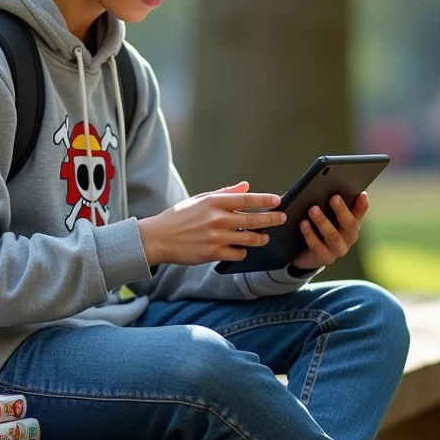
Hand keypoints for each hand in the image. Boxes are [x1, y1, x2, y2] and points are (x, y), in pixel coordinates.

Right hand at [137, 181, 285, 266]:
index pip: (247, 200)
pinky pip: (238, 254)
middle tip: (281, 218)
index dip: (266, 200)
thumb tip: (246, 186)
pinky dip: (242, 252)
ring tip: (264, 237)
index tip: (278, 201)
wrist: (159, 237)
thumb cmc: (179, 217)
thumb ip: (224, 193)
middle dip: (272, 219)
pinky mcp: (213, 253)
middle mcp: (217, 219)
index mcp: (214, 202)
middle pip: (254, 219)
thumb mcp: (200, 199)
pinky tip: (242, 249)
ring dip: (261, 238)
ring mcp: (216, 237)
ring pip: (250, 238)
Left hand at [290, 192, 368, 271]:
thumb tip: (321, 187)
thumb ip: (325, 204)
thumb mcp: (323, 215)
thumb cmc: (316, 228)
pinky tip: (303, 224)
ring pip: (332, 235)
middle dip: (342, 210)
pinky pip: (317, 246)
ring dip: (323, 221)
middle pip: (349, 224)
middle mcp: (348, 237)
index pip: (359, 213)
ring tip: (313, 210)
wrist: (304, 253)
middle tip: (334, 198)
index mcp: (350, 224)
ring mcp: (338, 249)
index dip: (362, 204)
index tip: (362, 193)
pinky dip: (310, 234)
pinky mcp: (325, 258)